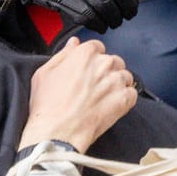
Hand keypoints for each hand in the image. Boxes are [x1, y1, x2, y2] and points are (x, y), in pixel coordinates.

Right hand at [18, 38, 138, 151]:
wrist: (57, 132)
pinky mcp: (124, 99)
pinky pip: (132, 94)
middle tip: (93, 87)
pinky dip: (125, 99)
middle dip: (105, 72)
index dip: (92, 60)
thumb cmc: (48, 106)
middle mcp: (103, 64)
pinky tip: (111, 106)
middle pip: (113, 61)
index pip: (97, 47)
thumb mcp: (44, 73)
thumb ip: (63, 54)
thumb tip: (73, 43)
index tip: (88, 70)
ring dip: (117, 85)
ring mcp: (116, 81)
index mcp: (85, 54)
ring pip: (125, 76)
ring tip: (102, 99)